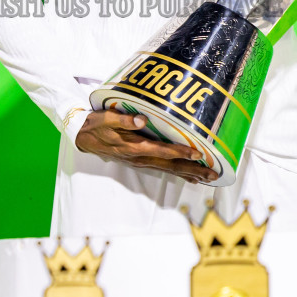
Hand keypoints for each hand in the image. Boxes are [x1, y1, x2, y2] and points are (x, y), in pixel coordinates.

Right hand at [74, 109, 216, 182]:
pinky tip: (192, 177)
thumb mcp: (106, 118)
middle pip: (171, 167)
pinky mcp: (141, 160)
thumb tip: (142, 119)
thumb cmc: (96, 125)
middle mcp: (140, 158)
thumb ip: (124, 119)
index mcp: (134, 147)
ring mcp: (141, 161)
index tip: (198, 154)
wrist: (83, 137)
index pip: (162, 151)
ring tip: (209, 178)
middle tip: (213, 174)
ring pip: (169, 170)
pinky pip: (164, 169)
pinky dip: (180, 174)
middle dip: (193, 170)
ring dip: (190, 174)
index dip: (180, 152)